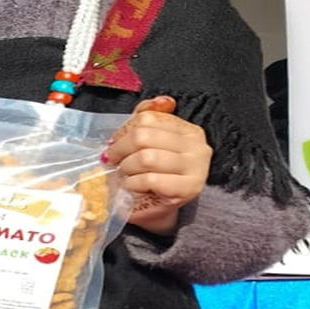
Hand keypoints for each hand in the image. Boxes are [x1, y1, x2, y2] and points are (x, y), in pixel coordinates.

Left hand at [103, 96, 211, 235]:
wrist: (166, 208)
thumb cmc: (159, 173)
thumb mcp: (155, 141)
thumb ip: (151, 116)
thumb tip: (160, 100)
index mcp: (189, 130)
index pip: (148, 118)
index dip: (125, 130)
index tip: (114, 143)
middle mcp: (197, 146)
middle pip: (145, 136)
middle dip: (122, 149)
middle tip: (112, 159)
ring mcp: (195, 168)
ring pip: (147, 158)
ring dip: (127, 167)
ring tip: (124, 173)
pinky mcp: (188, 190)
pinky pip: (151, 179)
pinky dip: (134, 183)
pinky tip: (131, 186)